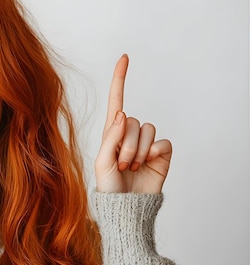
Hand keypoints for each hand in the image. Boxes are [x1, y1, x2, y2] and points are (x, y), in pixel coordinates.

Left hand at [94, 54, 171, 193]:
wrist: (126, 206)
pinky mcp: (161, 153)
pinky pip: (162, 141)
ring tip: (132, 167)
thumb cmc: (108, 185)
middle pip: (133, 120)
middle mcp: (129, 134)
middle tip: (122, 164)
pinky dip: (153, 153)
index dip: (120, 79)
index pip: (117, 101)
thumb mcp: (102, 161)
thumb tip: (123, 113)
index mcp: (112, 132)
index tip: (124, 58)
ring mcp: (146, 143)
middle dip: (126, 143)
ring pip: (147, 129)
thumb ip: (110, 137)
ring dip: (137, 150)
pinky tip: (147, 165)